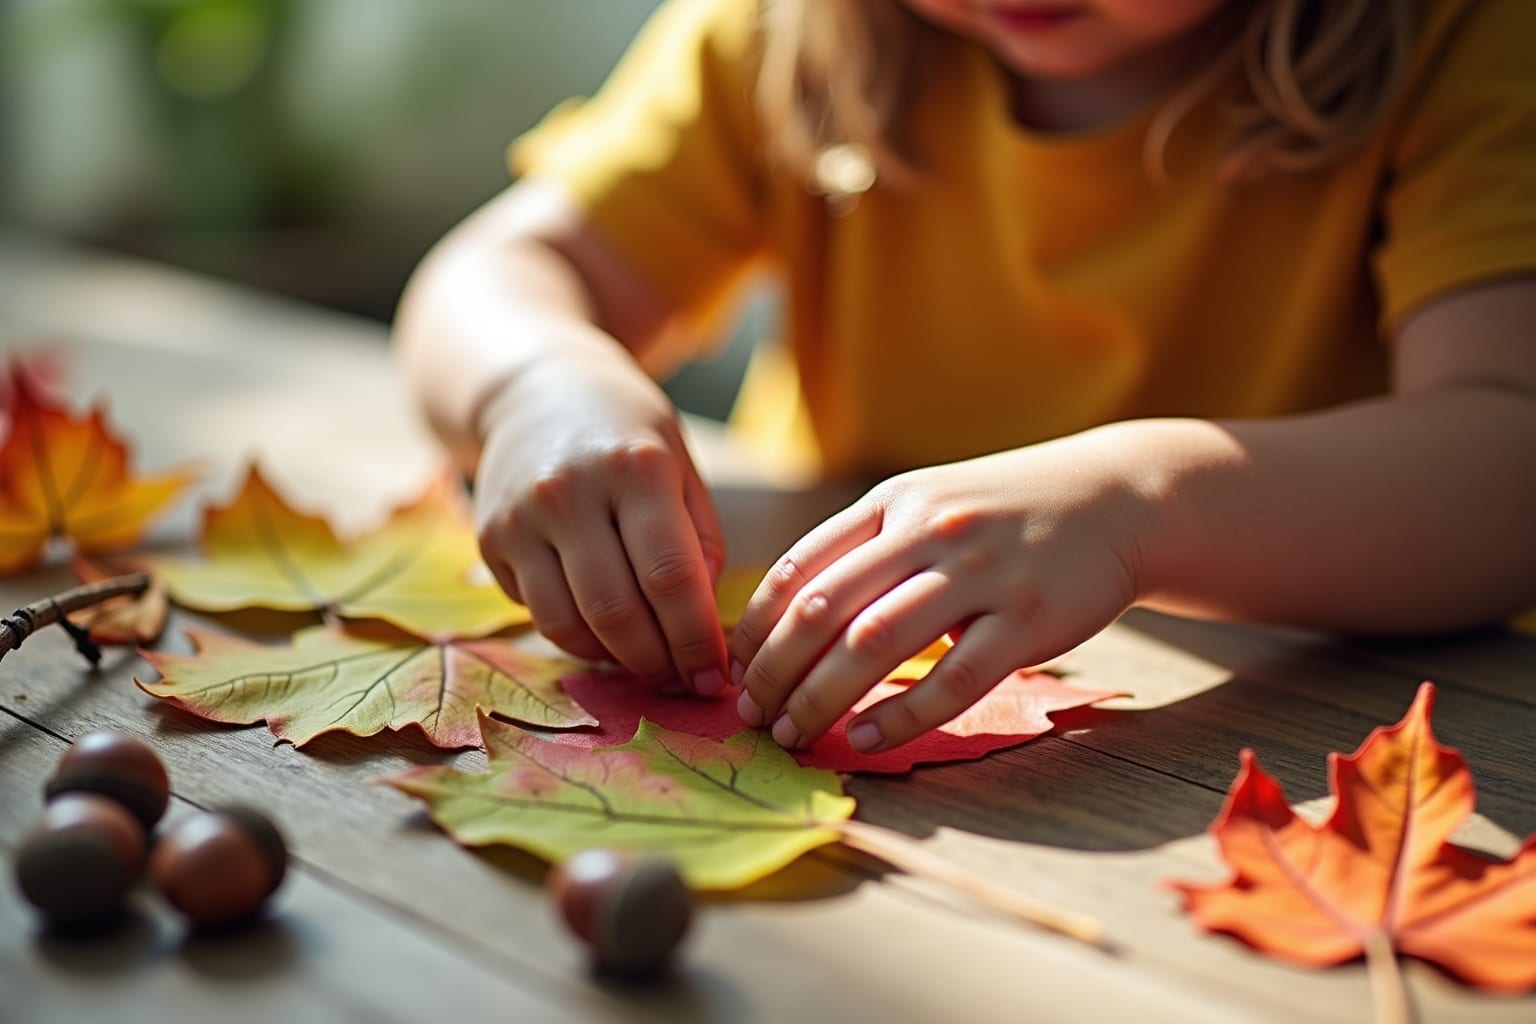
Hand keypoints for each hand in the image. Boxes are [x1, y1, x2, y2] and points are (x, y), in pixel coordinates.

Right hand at [473, 355, 728, 692]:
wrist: (536, 388)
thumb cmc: (626, 434)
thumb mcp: (680, 466)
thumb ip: (699, 543)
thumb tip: (704, 630)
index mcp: (635, 467)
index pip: (670, 576)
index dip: (696, 640)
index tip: (717, 676)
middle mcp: (571, 492)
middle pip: (617, 612)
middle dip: (659, 663)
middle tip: (684, 681)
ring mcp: (521, 518)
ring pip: (570, 626)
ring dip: (616, 661)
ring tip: (648, 662)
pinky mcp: (490, 540)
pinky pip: (538, 613)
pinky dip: (578, 637)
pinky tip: (605, 630)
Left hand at [728, 434, 1152, 751]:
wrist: (1116, 498)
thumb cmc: (1005, 511)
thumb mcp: (927, 501)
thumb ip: (865, 546)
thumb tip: (788, 614)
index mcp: (892, 503)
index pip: (799, 566)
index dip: (756, 625)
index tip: (732, 669)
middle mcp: (928, 531)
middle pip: (825, 608)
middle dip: (774, 669)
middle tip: (750, 715)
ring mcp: (980, 573)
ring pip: (876, 643)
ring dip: (821, 696)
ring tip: (792, 733)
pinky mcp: (1028, 619)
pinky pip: (953, 678)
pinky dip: (900, 716)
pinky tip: (864, 740)